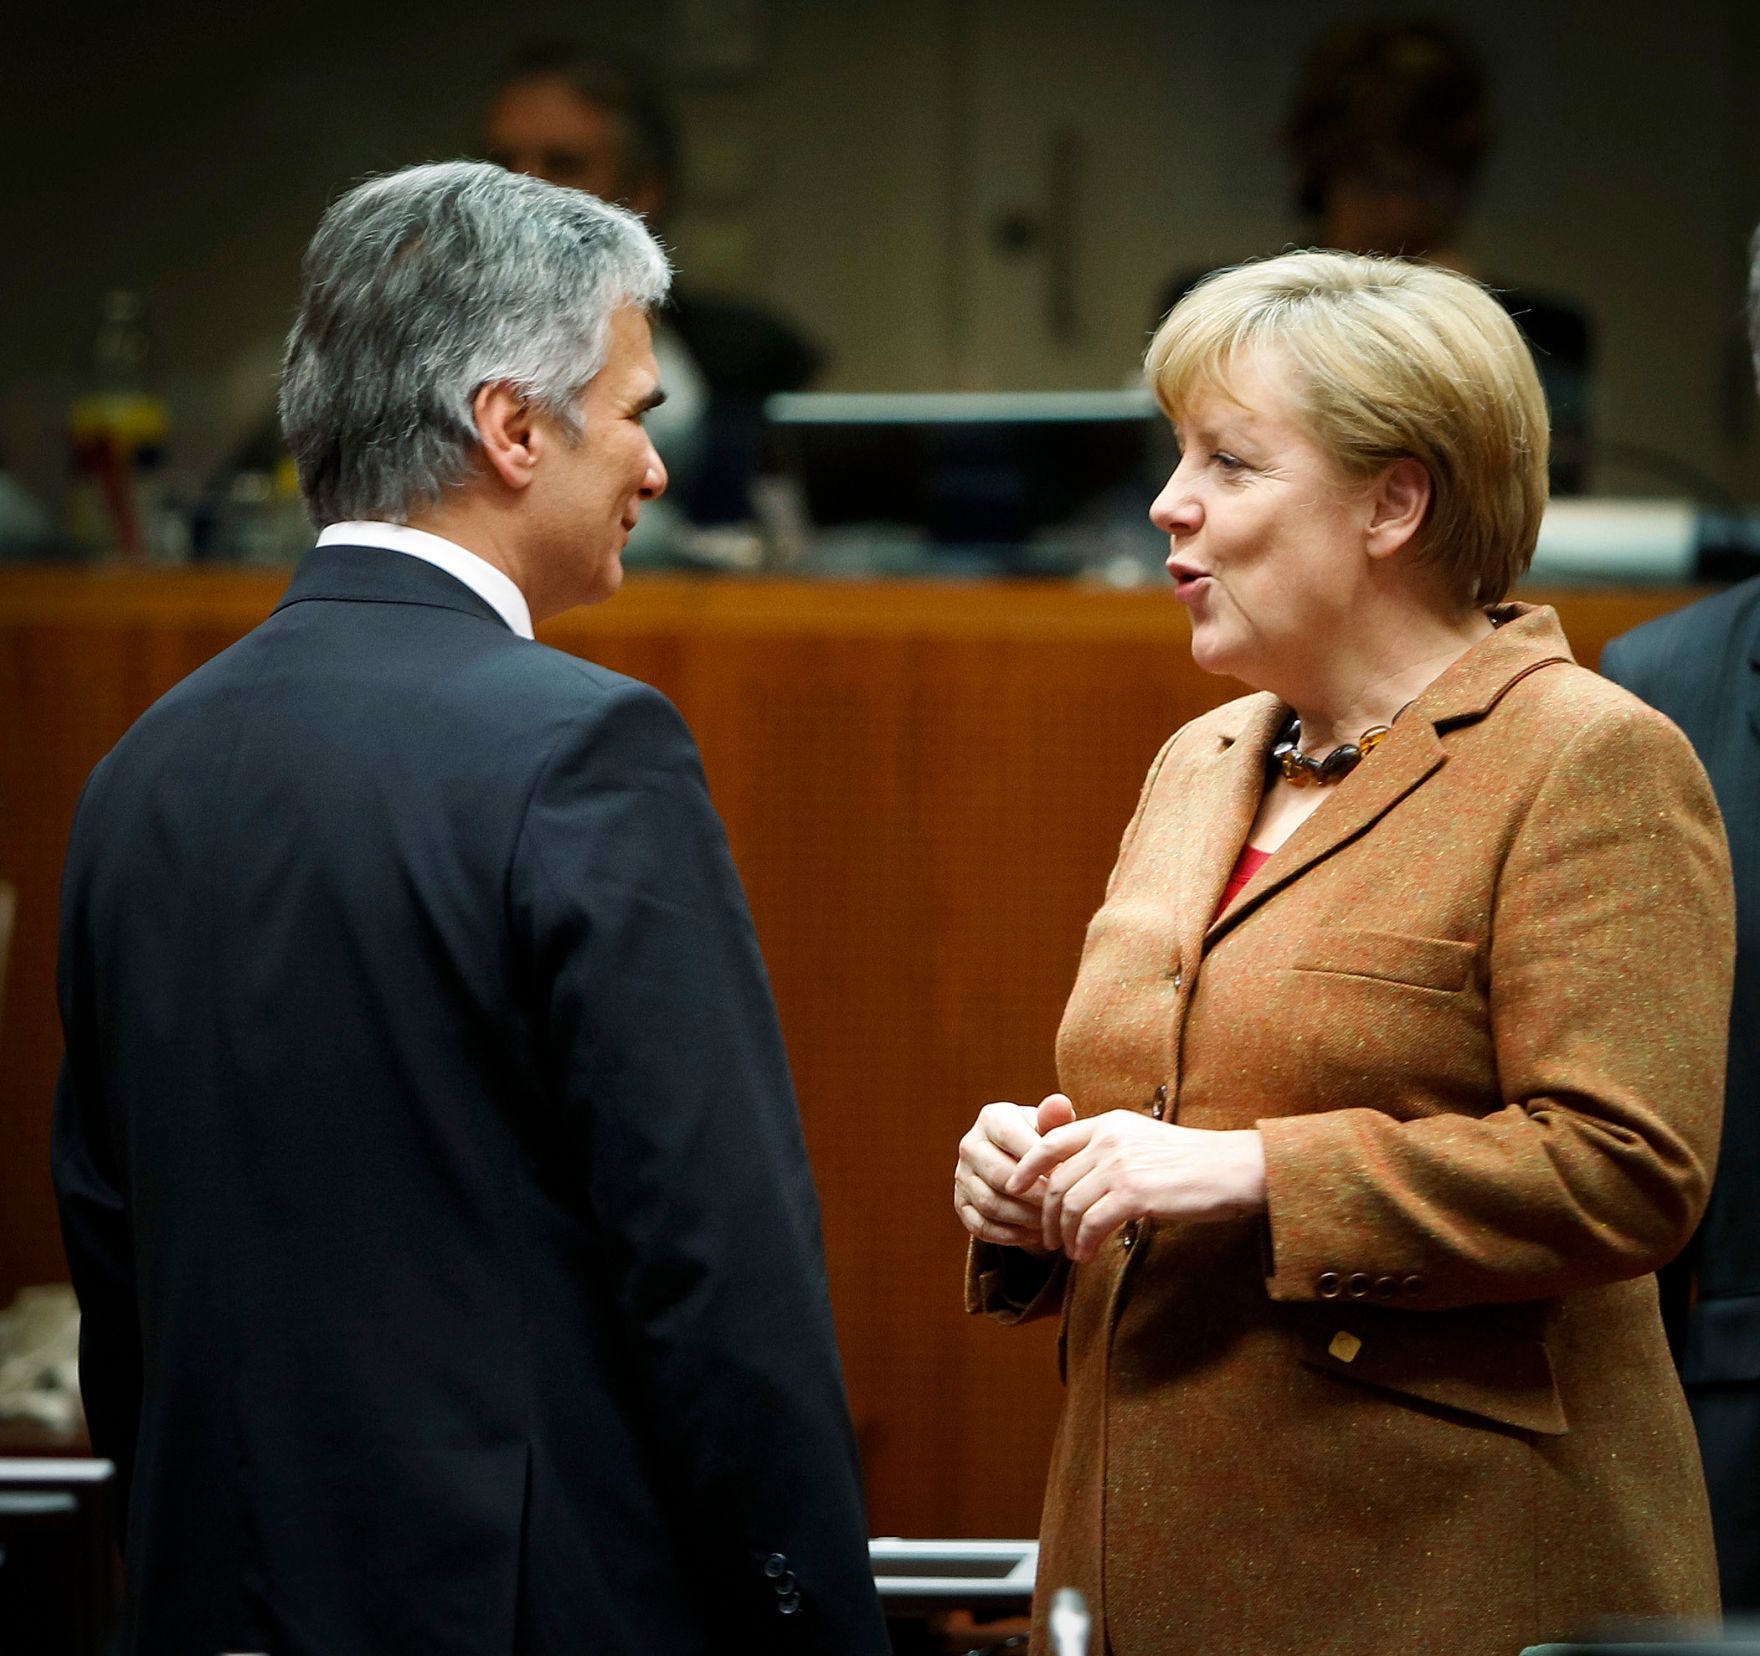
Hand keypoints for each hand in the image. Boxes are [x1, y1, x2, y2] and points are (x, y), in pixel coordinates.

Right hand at [954, 1093, 1077, 1253]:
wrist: (1021, 1162)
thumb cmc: (1042, 1141)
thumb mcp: (1050, 1127)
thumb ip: (1056, 1118)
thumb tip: (1060, 1104)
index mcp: (991, 1118)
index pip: (1013, 1140)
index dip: (1041, 1162)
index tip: (1068, 1178)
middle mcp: (970, 1144)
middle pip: (1000, 1176)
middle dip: (1034, 1196)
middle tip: (1061, 1208)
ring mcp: (962, 1176)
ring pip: (990, 1204)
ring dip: (1024, 1218)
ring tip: (1052, 1223)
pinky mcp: (960, 1204)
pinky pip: (981, 1226)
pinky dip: (1010, 1235)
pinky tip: (1035, 1235)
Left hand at [1006, 1111, 1267, 1262]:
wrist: (1234, 1169)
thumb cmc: (1193, 1161)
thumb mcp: (1143, 1141)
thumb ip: (1109, 1149)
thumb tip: (1078, 1178)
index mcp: (1109, 1122)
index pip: (1051, 1140)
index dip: (1026, 1166)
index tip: (1014, 1188)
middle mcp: (1109, 1138)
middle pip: (1056, 1181)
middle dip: (1047, 1215)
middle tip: (1050, 1239)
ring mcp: (1120, 1164)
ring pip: (1070, 1205)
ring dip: (1066, 1235)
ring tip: (1072, 1252)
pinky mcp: (1134, 1193)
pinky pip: (1091, 1223)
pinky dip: (1084, 1243)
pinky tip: (1088, 1254)